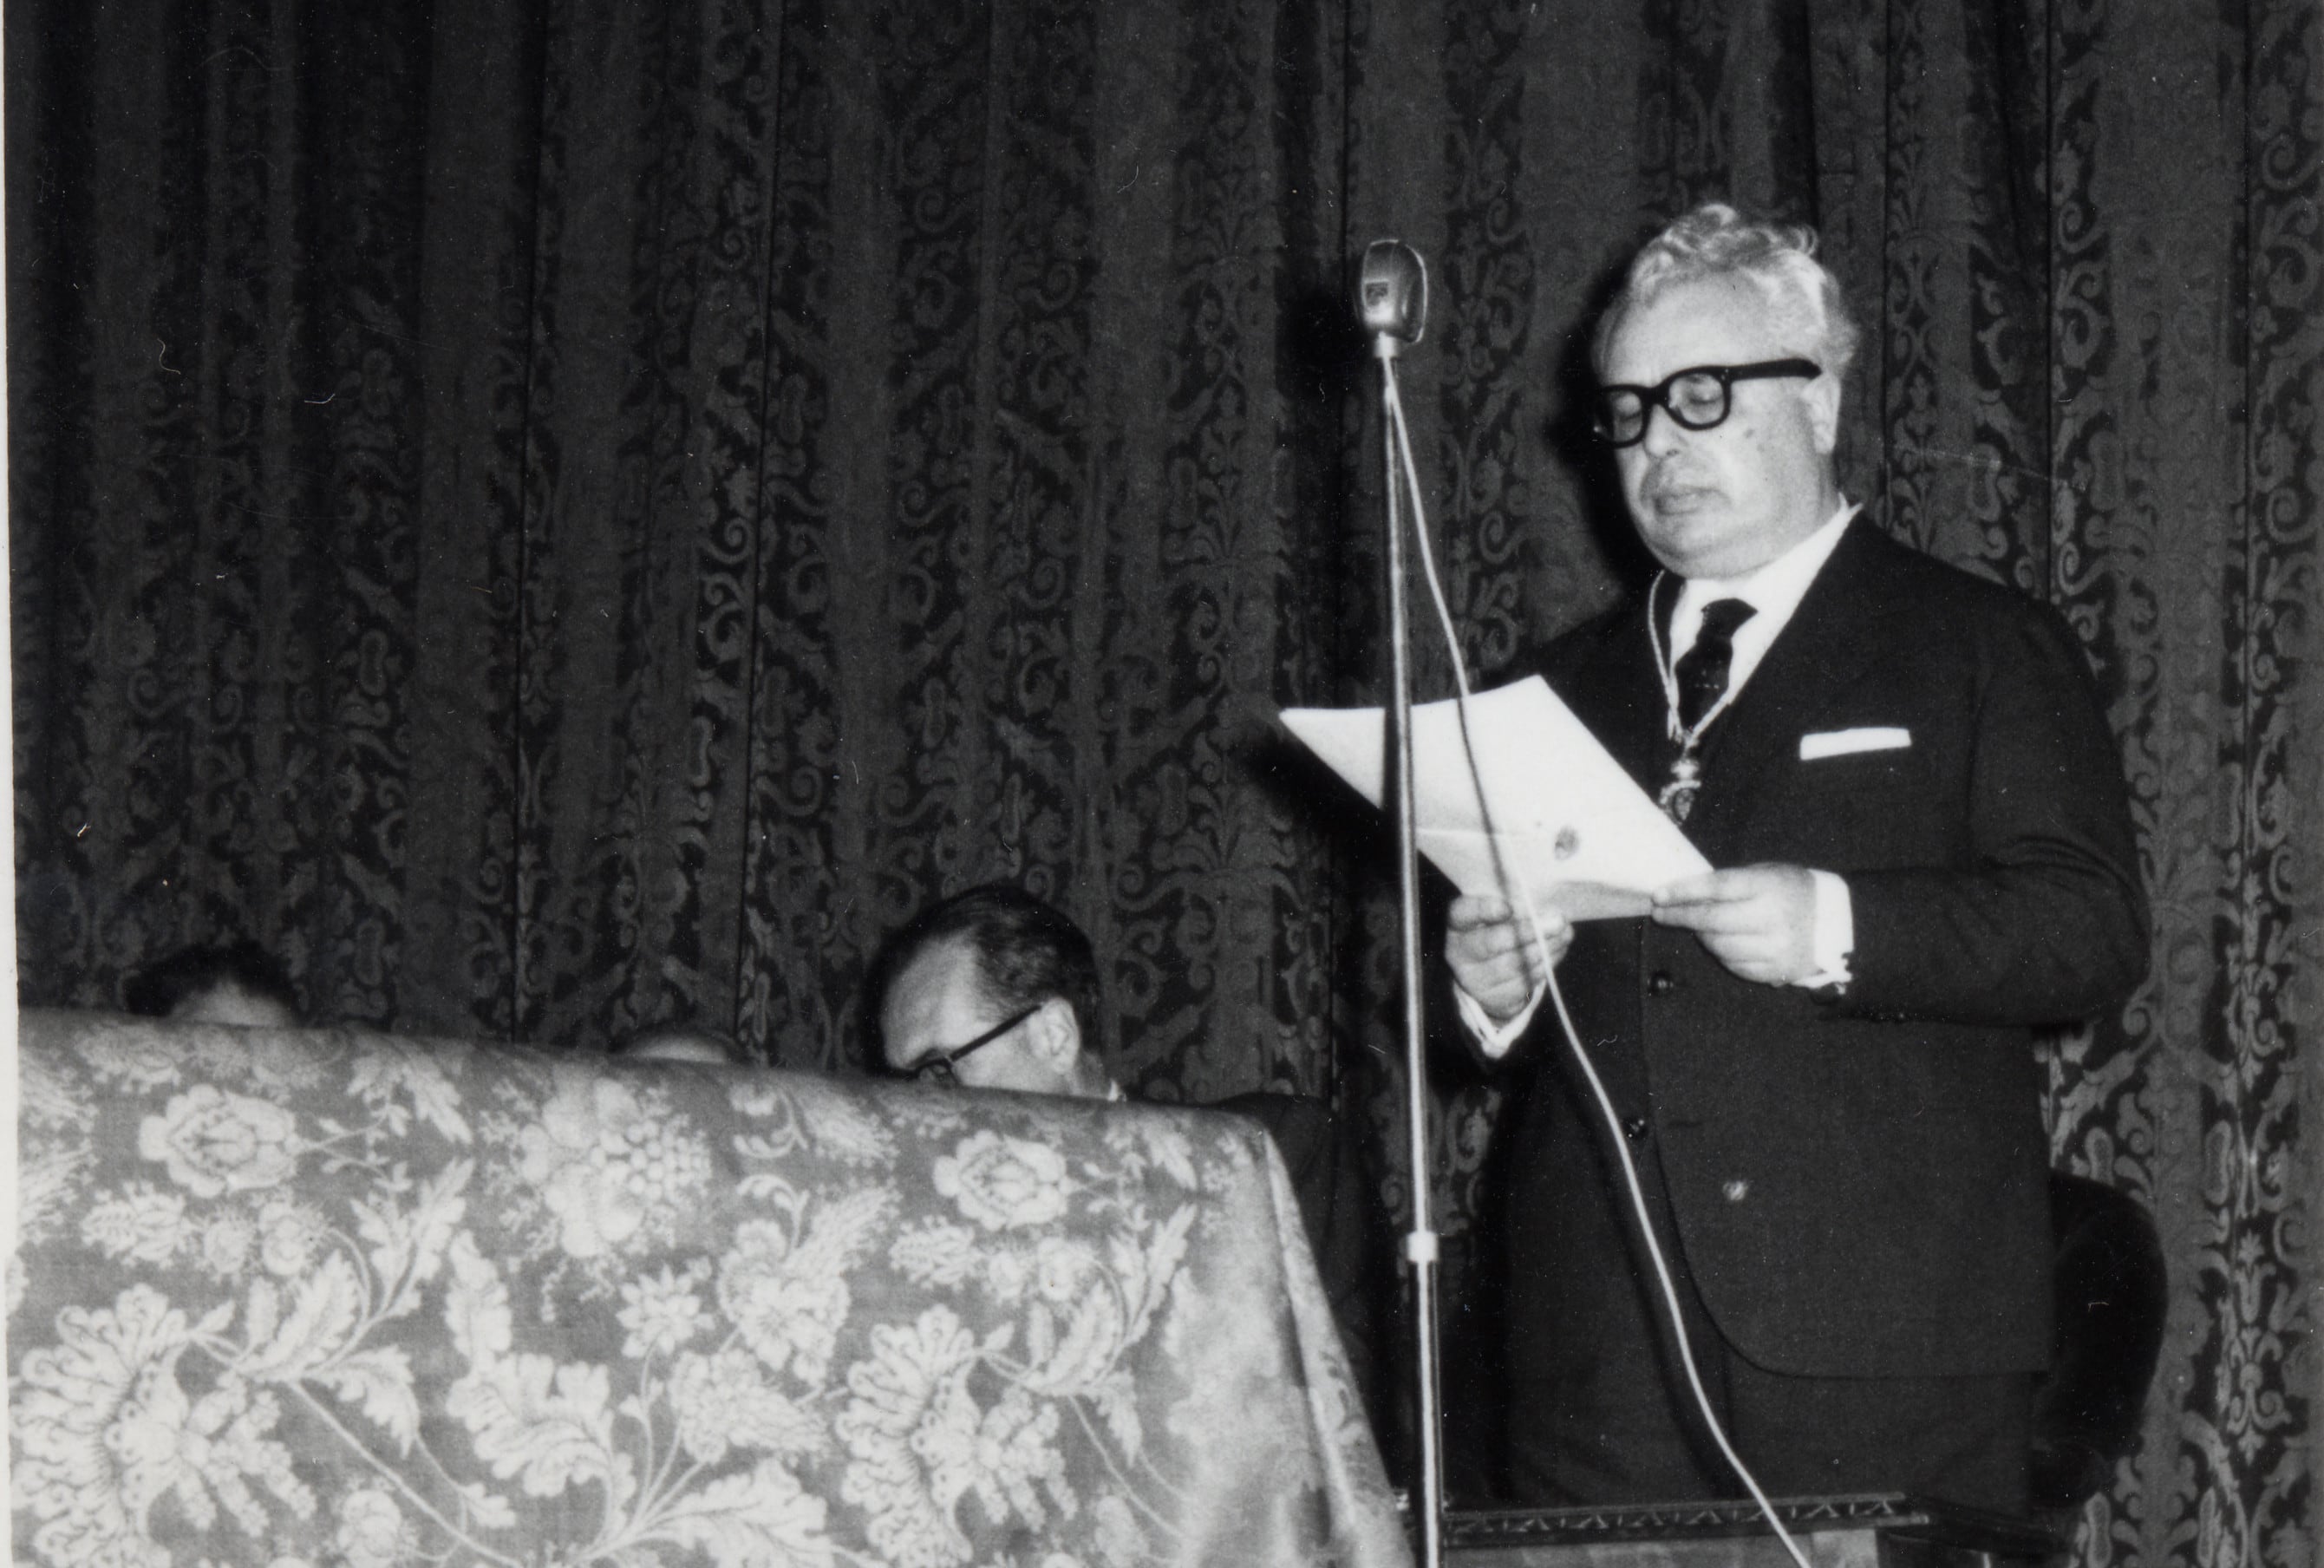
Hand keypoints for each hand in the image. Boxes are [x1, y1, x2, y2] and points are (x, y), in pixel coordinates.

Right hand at [1445, 894, 1572, 1021]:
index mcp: (1457, 924)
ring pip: (1515, 963)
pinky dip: (1546, 964)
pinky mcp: (1495, 998)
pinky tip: (1557, 950)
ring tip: (1565, 933)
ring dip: (1546, 947)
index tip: (1509, 908)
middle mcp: (1459, 953)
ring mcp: (1475, 980)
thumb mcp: (1498, 915)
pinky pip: (1525, 981)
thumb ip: (1516, 908)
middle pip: (1493, 942)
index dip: (1484, 910)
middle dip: (1530, 930)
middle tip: (1558, 920)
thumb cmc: (1497, 931)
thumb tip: (1547, 912)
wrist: (1489, 974)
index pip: (1463, 913)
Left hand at [1650, 864, 1820, 985]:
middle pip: (1712, 920)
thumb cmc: (1794, 892)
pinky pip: (1735, 965)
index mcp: (1771, 886)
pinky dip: (1722, 954)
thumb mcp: (1768, 874)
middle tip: (1661, 914)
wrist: (1839, 924)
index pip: (1718, 888)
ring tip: (1698, 927)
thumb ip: (1732, 883)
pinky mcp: (1776, 970)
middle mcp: (1773, 918)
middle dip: (1680, 916)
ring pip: (1719, 946)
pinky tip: (1721, 943)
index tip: (1659, 895)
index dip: (1684, 892)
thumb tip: (1687, 894)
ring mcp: (1775, 948)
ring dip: (1702, 936)